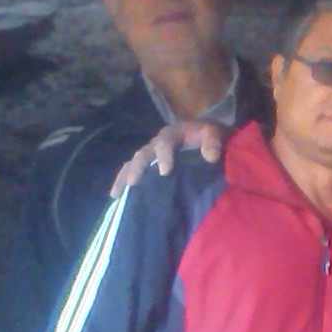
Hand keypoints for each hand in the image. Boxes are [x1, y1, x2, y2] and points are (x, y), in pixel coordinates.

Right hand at [109, 119, 224, 196]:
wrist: (205, 135)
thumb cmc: (208, 135)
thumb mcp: (214, 133)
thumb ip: (212, 142)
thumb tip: (211, 157)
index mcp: (172, 134)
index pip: (164, 143)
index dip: (164, 156)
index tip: (165, 172)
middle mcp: (156, 143)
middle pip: (143, 154)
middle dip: (138, 168)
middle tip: (134, 183)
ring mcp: (150, 154)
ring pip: (132, 163)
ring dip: (125, 177)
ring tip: (117, 194)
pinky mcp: (148, 165)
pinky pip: (130, 171)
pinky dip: (122, 182)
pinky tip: (117, 197)